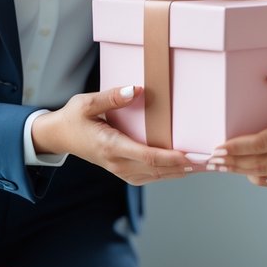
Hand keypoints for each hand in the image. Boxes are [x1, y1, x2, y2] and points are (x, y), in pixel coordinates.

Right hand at [32, 85, 194, 184]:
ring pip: (155, 176)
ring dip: (180, 172)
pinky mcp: (121, 170)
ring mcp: (119, 170)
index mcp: (110, 146)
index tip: (190, 155)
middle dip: (184, 167)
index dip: (170, 157)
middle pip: (156, 169)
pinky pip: (148, 176)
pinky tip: (183, 168)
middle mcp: (117, 163)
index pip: (146, 155)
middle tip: (209, 160)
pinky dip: (167, 173)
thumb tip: (137, 89)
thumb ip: (112, 97)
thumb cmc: (72, 118)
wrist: (58, 136)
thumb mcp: (87, 103)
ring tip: (203, 165)